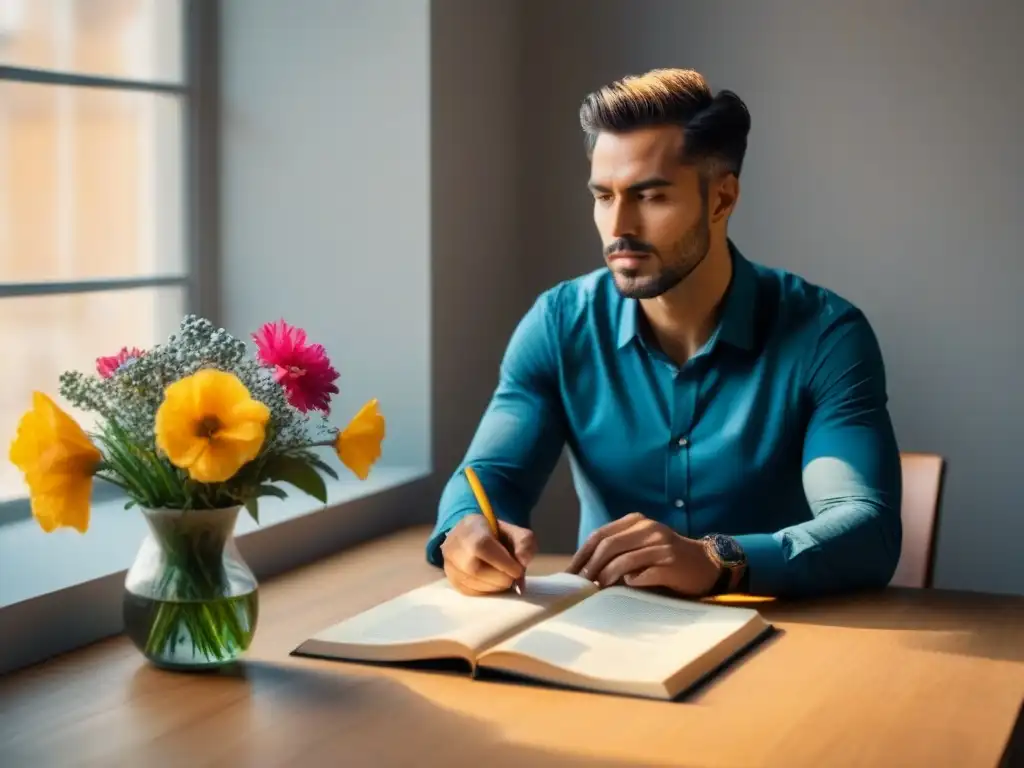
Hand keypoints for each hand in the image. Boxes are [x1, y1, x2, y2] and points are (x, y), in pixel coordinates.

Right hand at [440, 514, 536, 595]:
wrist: (471, 537)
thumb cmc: (496, 535)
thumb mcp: (514, 531)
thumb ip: (524, 543)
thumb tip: (522, 563)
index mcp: (470, 527)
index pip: (481, 546)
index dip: (502, 562)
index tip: (518, 570)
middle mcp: (453, 546)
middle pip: (474, 569)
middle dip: (500, 578)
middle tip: (513, 577)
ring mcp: (449, 565)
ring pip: (471, 583)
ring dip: (495, 587)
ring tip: (505, 579)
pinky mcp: (451, 581)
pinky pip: (470, 592)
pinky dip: (487, 592)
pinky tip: (494, 583)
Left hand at [566, 513, 720, 596]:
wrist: (706, 564)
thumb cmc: (666, 557)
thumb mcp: (641, 544)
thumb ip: (617, 549)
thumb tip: (583, 569)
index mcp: (637, 521)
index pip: (600, 535)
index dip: (582, 554)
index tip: (570, 573)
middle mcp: (649, 529)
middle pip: (608, 546)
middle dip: (590, 567)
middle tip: (581, 585)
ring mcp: (662, 546)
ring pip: (624, 560)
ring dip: (606, 577)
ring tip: (598, 589)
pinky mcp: (672, 565)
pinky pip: (644, 575)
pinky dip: (631, 582)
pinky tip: (626, 588)